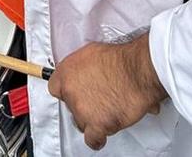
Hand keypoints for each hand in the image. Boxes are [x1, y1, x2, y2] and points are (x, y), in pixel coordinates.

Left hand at [48, 38, 165, 150]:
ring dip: (92, 119)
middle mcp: (70, 91)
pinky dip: (97, 138)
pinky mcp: (97, 125)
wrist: (136, 71)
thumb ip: (84, 67)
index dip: (68, 91)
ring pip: (81, 122)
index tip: (75, 92)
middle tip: (97, 99)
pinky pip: (92, 139)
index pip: (55, 88)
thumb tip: (89, 73)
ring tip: (107, 110)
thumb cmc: (121, 59)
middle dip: (83, 104)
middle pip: (70, 106)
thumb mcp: (92, 52)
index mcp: (66, 72)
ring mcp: (82, 110)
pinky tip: (103, 131)